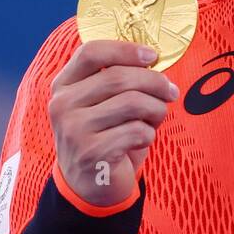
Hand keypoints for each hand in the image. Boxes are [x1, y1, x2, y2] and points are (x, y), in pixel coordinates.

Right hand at [47, 40, 177, 206]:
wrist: (91, 184)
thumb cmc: (105, 134)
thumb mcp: (103, 102)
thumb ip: (118, 78)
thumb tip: (155, 62)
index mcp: (64, 84)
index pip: (91, 52)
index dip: (126, 49)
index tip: (153, 56)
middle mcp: (62, 104)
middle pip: (118, 77)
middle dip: (155, 82)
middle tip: (171, 92)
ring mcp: (73, 129)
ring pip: (133, 103)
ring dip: (156, 110)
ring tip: (155, 118)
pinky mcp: (90, 153)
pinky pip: (137, 131)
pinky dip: (149, 135)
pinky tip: (141, 141)